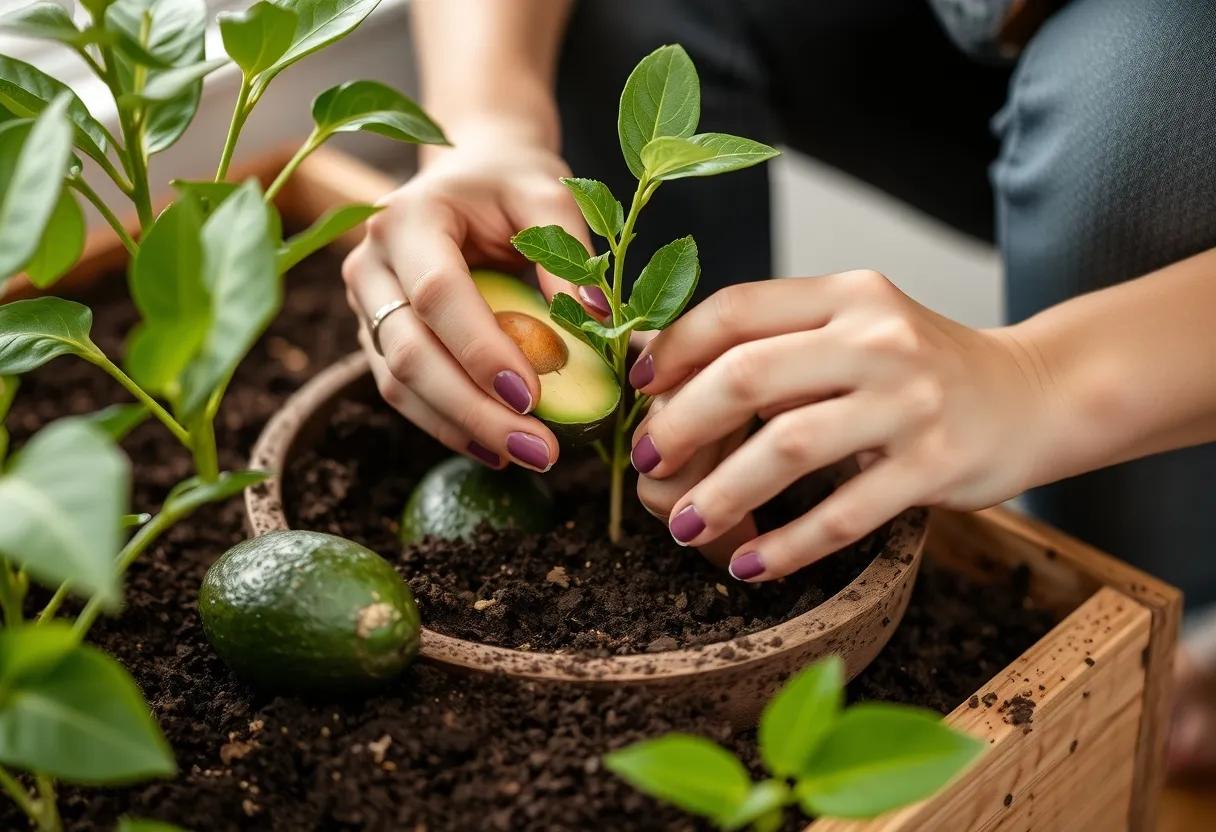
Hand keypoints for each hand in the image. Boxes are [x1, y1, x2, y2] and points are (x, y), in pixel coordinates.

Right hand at [343, 133, 608, 471]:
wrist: (469, 171)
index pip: (438, 294)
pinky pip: (401, 390)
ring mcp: (365, 302)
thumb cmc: (511, 181)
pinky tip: (492, 448)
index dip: (481, 349)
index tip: (532, 396)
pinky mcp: (374, 333)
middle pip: (409, 350)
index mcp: (408, 218)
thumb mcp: (547, 194)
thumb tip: (598, 320)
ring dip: (459, 426)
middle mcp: (371, 262)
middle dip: (473, 408)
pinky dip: (446, 423)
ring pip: (398, 380)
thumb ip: (569, 250)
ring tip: (523, 455)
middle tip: (537, 449)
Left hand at [629, 271, 1052, 580]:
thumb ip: (773, 338)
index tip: (640, 389)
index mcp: (847, 295)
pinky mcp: (936, 467)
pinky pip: (844, 512)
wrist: (1036, 394)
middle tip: (648, 461)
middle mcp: (877, 339)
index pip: (738, 309)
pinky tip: (751, 564)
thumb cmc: (923, 367)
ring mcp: (910, 403)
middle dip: (683, 424)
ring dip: (722, 492)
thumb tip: (656, 357)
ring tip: (684, 523)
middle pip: (750, 375)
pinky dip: (788, 544)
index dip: (675, 349)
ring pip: (789, 448)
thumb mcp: (854, 327)